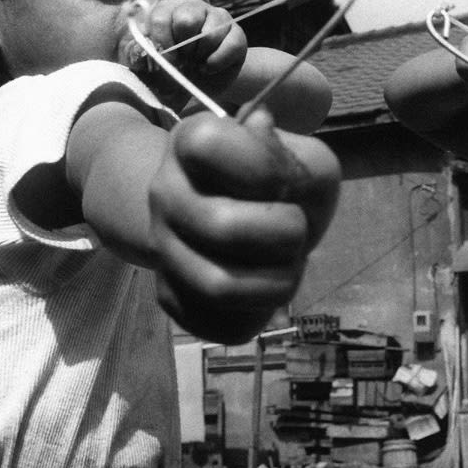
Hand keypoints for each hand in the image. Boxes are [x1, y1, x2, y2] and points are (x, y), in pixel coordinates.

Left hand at [132, 0, 246, 108]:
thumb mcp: (148, 69)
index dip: (162, 43)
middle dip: (182, 49)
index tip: (164, 62)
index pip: (160, 17)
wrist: (201, 85)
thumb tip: (139, 52)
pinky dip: (217, 62)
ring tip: (195, 64)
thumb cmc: (171, 73)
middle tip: (182, 61)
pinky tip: (208, 67)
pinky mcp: (236, 33)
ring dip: (200, 57)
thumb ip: (138, 57)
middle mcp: (192, 7)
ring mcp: (217, 17)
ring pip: (209, 34)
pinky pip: (230, 45)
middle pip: (186, 20)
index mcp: (167, 10)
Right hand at [150, 108, 339, 343]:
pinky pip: (223, 326)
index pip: (209, 146)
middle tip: (295, 230)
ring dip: (279, 282)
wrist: (233, 209)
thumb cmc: (278, 184)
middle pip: (223, 228)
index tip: (286, 181)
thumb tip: (284, 180)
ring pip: (221, 288)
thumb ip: (305, 168)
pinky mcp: (172, 298)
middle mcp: (164, 193)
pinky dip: (260, 314)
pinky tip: (263, 288)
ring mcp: (162, 248)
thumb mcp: (304, 161)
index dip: (264, 168)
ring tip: (286, 265)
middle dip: (285, 235)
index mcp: (191, 141)